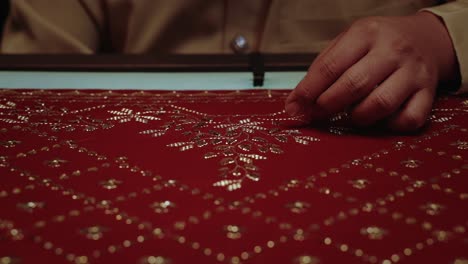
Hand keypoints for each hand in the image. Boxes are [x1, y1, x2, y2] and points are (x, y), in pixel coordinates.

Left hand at [285, 12, 457, 131]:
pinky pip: (408, 119)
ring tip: (351, 115)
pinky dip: (389, 126)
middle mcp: (392, 50)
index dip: (307, 92)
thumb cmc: (377, 44)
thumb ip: (322, 68)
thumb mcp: (348, 41)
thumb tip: (296, 103)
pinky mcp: (428, 92)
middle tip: (318, 114)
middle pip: (353, 86)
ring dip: (357, 118)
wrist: (426, 38)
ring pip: (380, 104)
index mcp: (365, 34)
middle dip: (328, 106)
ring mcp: (413, 72)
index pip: (329, 67)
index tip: (294, 108)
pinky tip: (379, 119)